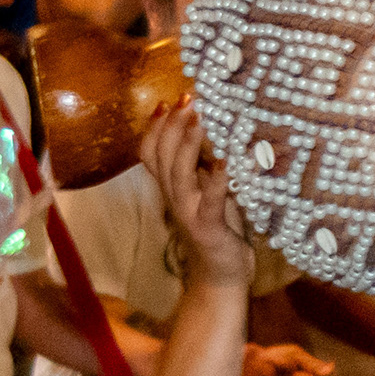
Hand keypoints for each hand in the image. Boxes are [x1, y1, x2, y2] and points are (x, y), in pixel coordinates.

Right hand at [142, 107, 254, 287]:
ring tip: (200, 118)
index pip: (150, 152)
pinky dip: (216, 179)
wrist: (221, 276)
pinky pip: (209, 200)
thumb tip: (214, 126)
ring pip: (178, 173)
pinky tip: (224, 161)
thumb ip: (202, 164)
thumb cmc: (219, 228)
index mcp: (172, 187)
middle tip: (188, 99)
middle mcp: (174, 197)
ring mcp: (189, 213)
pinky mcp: (209, 227)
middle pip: (161, 156)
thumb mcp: (208, 190)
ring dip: (187, 143)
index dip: (155, 126)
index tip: (168, 100)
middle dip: (173, 125)